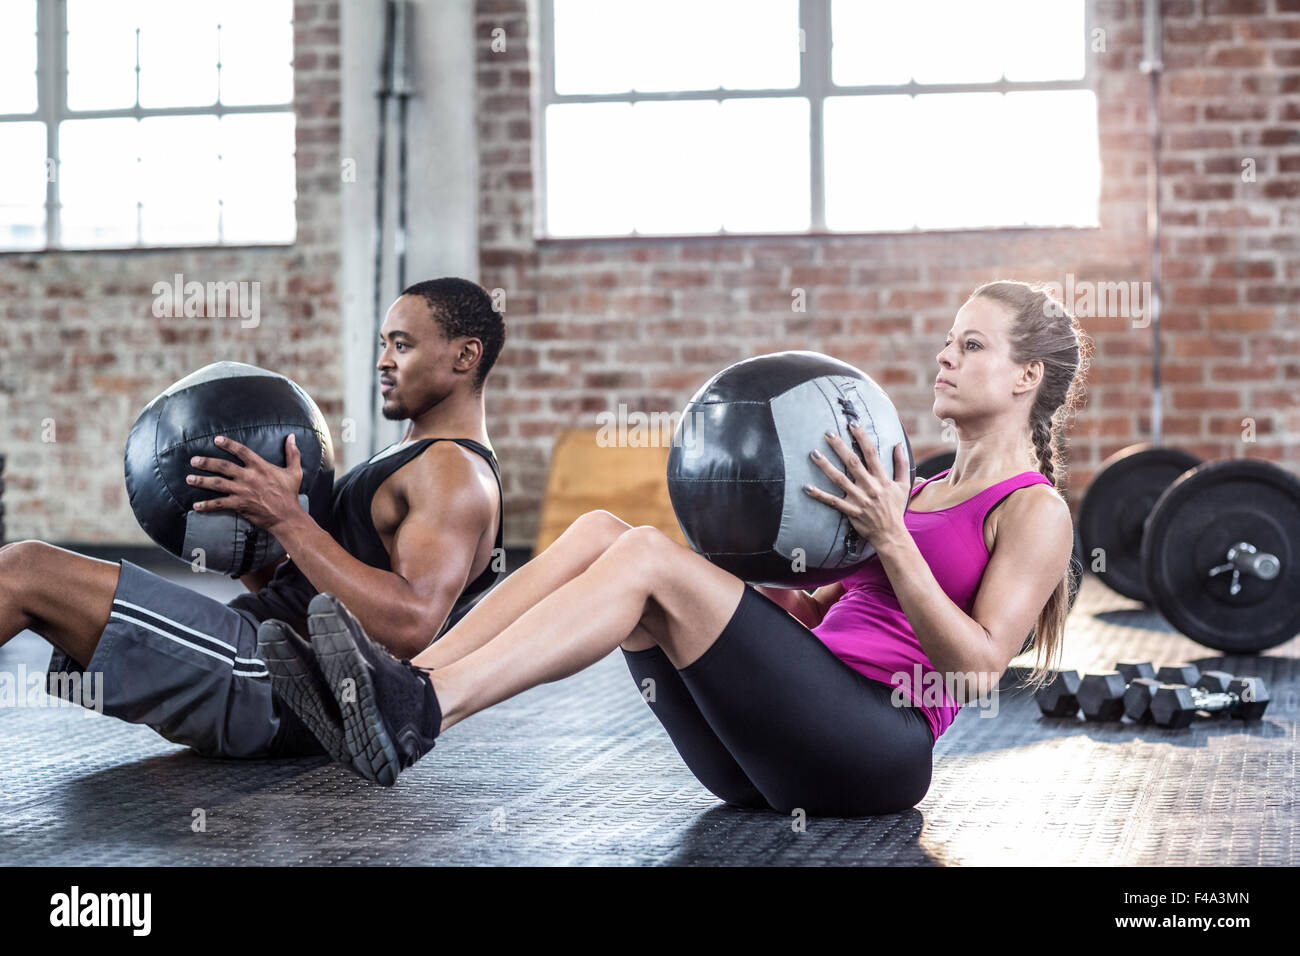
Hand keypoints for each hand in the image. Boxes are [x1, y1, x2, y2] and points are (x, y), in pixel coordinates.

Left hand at [187, 434, 304, 532]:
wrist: (287, 517)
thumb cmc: (290, 494)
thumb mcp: (295, 471)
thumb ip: (293, 453)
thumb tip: (293, 437)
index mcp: (260, 467)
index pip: (242, 451)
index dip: (229, 444)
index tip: (216, 439)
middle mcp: (249, 477)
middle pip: (223, 467)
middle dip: (207, 462)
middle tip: (194, 460)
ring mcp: (242, 491)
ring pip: (217, 484)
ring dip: (202, 481)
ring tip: (189, 478)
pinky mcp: (239, 505)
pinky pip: (219, 504)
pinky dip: (207, 505)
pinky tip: (196, 505)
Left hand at [803, 423, 910, 547]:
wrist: (891, 534)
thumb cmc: (896, 508)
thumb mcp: (903, 485)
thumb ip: (902, 463)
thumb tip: (899, 443)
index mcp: (882, 479)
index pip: (871, 453)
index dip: (862, 437)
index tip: (853, 423)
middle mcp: (870, 487)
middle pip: (853, 463)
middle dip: (840, 447)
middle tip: (828, 433)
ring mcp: (859, 499)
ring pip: (840, 479)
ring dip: (826, 466)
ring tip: (813, 453)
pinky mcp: (850, 511)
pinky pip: (832, 501)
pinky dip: (819, 494)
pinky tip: (806, 486)